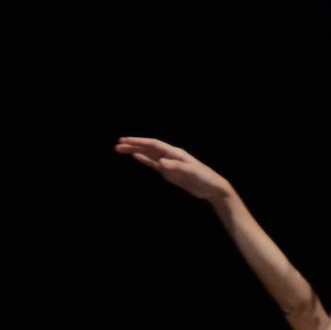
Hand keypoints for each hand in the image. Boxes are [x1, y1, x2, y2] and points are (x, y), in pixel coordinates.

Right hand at [116, 136, 234, 203]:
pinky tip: (136, 156)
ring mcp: (169, 164)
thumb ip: (176, 167)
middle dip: (133, 145)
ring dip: (136, 151)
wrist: (213, 189)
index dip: (139, 142)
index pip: (153, 144)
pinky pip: (154, 164)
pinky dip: (145, 160)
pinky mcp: (169, 173)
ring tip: (121, 150)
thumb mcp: (192, 172)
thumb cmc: (205, 178)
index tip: (125, 141)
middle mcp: (170, 156)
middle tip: (117, 146)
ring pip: (149, 155)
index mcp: (175, 153)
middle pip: (148, 148)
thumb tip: (160, 163)